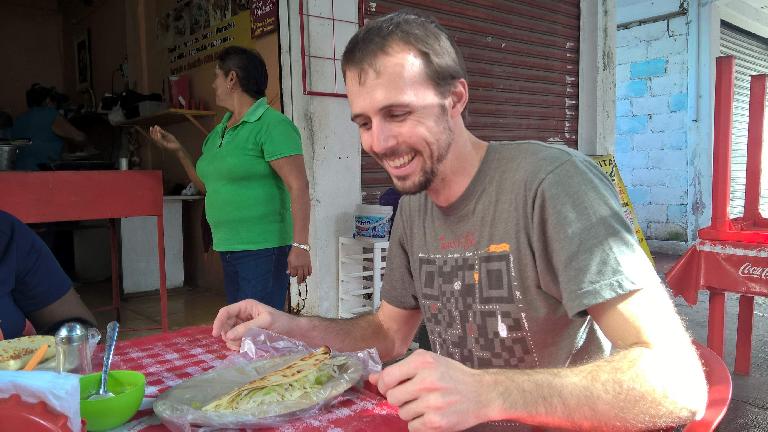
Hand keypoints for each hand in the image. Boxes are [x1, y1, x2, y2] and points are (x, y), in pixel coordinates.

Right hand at [148, 125, 181, 152]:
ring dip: (155, 134)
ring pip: (156, 139)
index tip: (154, 126)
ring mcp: (161, 145)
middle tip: (151, 127)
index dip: (153, 131)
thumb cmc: (173, 142)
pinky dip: (159, 137)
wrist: (177, 148)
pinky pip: (160, 141)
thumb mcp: (168, 135)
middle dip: (152, 132)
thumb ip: (163, 132)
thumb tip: (158, 128)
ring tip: (155, 129)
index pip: (155, 136)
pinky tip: (159, 133)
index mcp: (160, 140)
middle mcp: (159, 143)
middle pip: (154, 137)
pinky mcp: (164, 146)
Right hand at [211, 299, 293, 349]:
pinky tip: (245, 348)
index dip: (218, 322)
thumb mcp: (266, 322)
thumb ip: (247, 327)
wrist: (293, 332)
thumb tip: (228, 335)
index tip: (215, 335)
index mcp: (245, 307)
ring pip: (229, 335)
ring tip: (244, 346)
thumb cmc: (282, 322)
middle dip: (228, 335)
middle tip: (238, 344)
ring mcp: (244, 326)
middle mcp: (242, 315)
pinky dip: (237, 346)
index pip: (225, 312)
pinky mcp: (247, 336)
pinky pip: (236, 341)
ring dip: (233, 342)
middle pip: (225, 325)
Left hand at [287, 247, 311, 283]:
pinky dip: (309, 274)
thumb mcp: (289, 260)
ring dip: (304, 278)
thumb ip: (289, 267)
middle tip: (299, 283)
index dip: (293, 275)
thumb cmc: (294, 252)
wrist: (300, 247)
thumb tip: (288, 273)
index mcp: (294, 266)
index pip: (293, 275)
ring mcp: (305, 266)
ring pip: (305, 275)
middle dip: (299, 281)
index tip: (293, 275)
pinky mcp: (309, 264)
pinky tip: (308, 274)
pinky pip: (310, 271)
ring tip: (303, 279)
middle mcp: (299, 267)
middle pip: (300, 277)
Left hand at [370, 349, 491, 431]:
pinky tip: (432, 415)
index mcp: (423, 362)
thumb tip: (371, 378)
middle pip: (392, 397)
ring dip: (410, 412)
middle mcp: (427, 380)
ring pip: (402, 413)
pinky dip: (419, 424)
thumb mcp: (429, 364)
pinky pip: (412, 427)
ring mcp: (432, 403)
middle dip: (399, 399)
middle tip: (413, 396)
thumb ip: (400, 370)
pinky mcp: (437, 422)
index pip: (387, 377)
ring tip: (427, 405)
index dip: (384, 385)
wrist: (483, 393)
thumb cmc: (453, 376)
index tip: (389, 388)